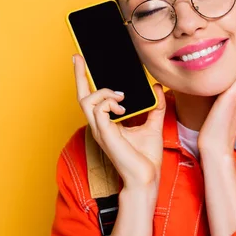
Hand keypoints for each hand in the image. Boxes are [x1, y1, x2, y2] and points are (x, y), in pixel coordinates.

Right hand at [73, 54, 166, 191]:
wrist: (147, 177)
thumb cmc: (146, 157)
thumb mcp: (153, 125)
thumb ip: (154, 106)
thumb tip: (156, 88)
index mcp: (106, 123)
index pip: (91, 98)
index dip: (85, 80)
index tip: (83, 63)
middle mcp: (99, 125)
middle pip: (81, 95)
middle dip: (79, 75)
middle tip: (78, 57)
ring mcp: (99, 130)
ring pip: (86, 100)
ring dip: (103, 92)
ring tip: (121, 97)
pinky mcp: (105, 134)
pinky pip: (98, 109)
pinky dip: (109, 102)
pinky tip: (123, 108)